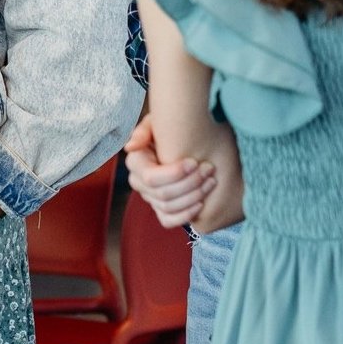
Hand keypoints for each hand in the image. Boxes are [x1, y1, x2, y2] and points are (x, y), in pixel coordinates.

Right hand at [124, 113, 214, 230]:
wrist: (187, 144)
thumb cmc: (173, 131)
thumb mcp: (158, 123)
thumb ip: (145, 129)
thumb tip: (131, 147)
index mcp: (136, 162)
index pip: (151, 178)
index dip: (175, 174)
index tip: (195, 162)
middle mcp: (138, 182)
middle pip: (163, 194)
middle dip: (190, 183)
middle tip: (209, 169)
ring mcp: (149, 198)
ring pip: (169, 207)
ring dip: (194, 196)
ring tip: (211, 181)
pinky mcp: (161, 210)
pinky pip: (169, 220)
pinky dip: (186, 215)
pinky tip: (201, 203)